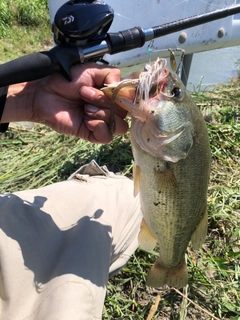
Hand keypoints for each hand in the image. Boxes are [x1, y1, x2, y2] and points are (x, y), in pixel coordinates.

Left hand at [3, 63, 127, 142]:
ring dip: (104, 115)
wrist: (44, 92)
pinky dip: (99, 127)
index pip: (131, 101)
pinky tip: (87, 120)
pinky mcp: (91, 134)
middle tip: (85, 95)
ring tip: (86, 108)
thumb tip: (122, 88)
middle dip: (106, 103)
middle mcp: (109, 109)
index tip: (111, 90)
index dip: (126, 98)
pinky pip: (107, 137)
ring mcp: (101, 122)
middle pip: (125, 114)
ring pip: (119, 126)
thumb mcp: (91, 70)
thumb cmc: (65, 78)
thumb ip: (111, 75)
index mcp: (111, 94)